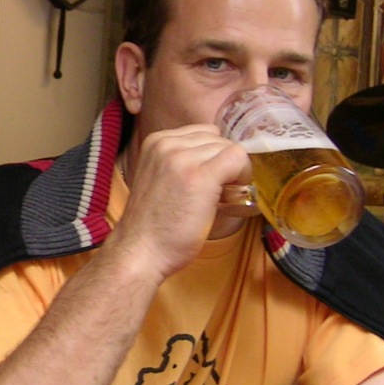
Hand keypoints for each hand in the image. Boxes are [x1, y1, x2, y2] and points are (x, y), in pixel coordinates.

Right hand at [111, 124, 250, 279]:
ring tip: (221, 196)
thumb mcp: (160, 178)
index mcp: (156, 141)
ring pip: (229, 148)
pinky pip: (238, 159)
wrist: (140, 251)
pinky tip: (231, 195)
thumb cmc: (153, 225)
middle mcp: (167, 144)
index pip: (203, 133)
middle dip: (224, 163)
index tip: (212, 177)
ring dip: (234, 171)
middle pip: (218, 139)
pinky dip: (243, 176)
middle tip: (219, 191)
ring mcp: (183, 158)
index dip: (213, 155)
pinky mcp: (200, 176)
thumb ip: (181, 162)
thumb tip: (219, 158)